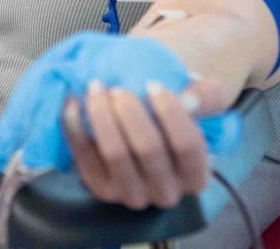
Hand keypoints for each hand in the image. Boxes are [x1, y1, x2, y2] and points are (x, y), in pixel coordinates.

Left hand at [61, 75, 234, 209]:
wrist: (147, 130)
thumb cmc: (178, 112)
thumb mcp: (202, 101)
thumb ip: (205, 96)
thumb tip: (188, 98)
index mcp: (196, 176)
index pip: (187, 146)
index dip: (170, 113)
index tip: (153, 84)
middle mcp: (166, 192)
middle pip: (148, 149)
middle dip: (131, 113)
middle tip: (119, 88)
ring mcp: (131, 194)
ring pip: (115, 154)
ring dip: (102, 116)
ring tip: (96, 88)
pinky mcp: (100, 189)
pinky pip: (84, 157)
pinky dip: (75, 126)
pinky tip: (74, 101)